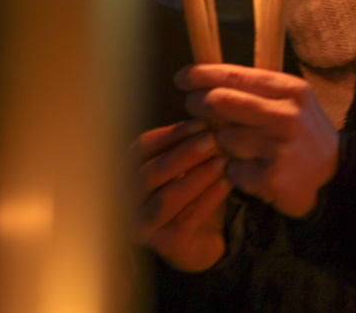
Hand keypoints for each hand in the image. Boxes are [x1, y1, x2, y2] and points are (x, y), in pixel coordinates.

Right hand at [129, 119, 231, 271]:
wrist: (204, 240)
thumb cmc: (195, 194)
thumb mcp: (192, 164)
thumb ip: (195, 141)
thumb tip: (213, 111)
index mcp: (130, 173)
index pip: (142, 148)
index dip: (172, 134)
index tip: (202, 124)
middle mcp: (127, 200)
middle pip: (150, 172)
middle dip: (183, 154)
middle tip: (212, 141)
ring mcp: (143, 225)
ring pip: (167, 198)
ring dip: (196, 176)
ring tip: (222, 161)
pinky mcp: (165, 245)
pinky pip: (187, 219)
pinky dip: (209, 198)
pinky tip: (228, 183)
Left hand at [178, 64, 339, 218]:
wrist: (335, 177)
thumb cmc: (305, 134)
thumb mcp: (293, 102)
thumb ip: (258, 92)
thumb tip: (209, 84)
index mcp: (290, 90)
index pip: (237, 75)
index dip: (203, 74)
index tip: (182, 77)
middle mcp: (286, 114)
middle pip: (222, 101)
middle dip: (199, 104)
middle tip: (193, 108)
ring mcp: (279, 146)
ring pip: (223, 137)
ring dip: (223, 144)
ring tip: (243, 148)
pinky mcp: (271, 175)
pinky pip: (233, 169)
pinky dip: (237, 171)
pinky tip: (255, 171)